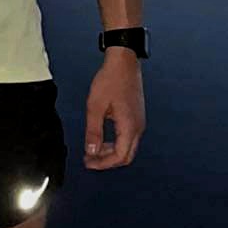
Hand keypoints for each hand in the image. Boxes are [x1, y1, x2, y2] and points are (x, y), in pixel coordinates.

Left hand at [83, 53, 144, 169]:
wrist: (124, 63)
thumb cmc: (111, 80)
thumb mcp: (95, 107)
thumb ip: (93, 131)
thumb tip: (91, 151)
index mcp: (129, 127)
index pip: (119, 157)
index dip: (103, 164)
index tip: (88, 163)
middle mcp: (138, 127)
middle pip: (125, 156)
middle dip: (107, 162)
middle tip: (90, 160)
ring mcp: (139, 122)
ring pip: (127, 148)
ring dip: (110, 152)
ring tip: (93, 150)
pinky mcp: (136, 117)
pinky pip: (127, 138)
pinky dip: (115, 143)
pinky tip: (102, 139)